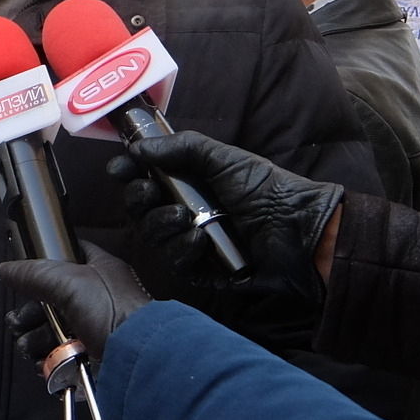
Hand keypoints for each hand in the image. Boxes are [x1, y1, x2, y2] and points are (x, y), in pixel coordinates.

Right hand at [0, 244, 150, 374]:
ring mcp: (94, 330)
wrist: (137, 358)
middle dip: (30, 314)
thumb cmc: (112, 311)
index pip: (69, 256)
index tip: (25, 274)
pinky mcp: (90, 358)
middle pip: (52, 302)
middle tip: (17, 322)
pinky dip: (48, 361)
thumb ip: (32, 273)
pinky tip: (43, 362)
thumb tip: (2, 270)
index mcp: (99, 271)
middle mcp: (97, 300)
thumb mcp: (68, 281)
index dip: (46, 262)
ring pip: (53, 332)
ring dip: (34, 340)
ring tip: (28, 346)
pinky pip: (61, 357)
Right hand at [109, 132, 340, 323]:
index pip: (145, 179)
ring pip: (152, 237)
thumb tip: (136, 147)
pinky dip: (182, 249)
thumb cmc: (268, 190)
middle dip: (137, 199)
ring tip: (184, 217)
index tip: (119, 169)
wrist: (299, 232)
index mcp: (190, 184)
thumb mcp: (224, 158)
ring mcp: (192, 244)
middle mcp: (186, 213)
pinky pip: (174, 263)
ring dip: (160, 224)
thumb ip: (181, 147)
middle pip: (140, 209)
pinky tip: (200, 241)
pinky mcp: (200, 273)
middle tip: (148, 192)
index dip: (128, 174)